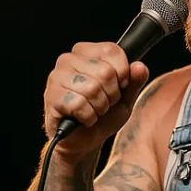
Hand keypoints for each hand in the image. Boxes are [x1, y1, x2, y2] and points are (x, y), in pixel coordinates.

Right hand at [43, 42, 149, 157]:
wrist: (86, 139)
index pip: (112, 51)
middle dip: (111, 94)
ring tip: (94, 109)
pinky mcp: (51, 96)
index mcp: (87, 51)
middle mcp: (68, 59)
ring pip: (92, 89)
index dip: (123, 72)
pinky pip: (79, 104)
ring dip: (100, 106)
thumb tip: (139, 67)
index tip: (120, 85)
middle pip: (105, 72)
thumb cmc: (105, 113)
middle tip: (105, 101)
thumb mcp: (126, 96)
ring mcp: (57, 77)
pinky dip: (88, 116)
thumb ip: (135, 80)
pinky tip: (84, 117)